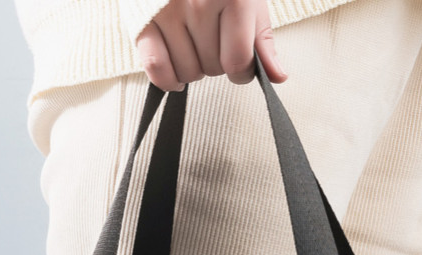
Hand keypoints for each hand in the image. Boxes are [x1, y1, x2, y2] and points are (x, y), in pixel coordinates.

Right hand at [136, 0, 287, 91]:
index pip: (238, 62)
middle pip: (212, 69)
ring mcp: (169, 10)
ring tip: (193, 43)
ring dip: (192, 69)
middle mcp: (200, 1)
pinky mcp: (144, 19)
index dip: (242, 72)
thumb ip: (261, 39)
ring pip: (187, 72)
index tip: (239, 64)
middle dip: (216, 63)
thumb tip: (277, 76)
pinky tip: (175, 75)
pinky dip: (167, 79)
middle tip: (212, 39)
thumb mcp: (248, 0)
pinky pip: (157, 68)